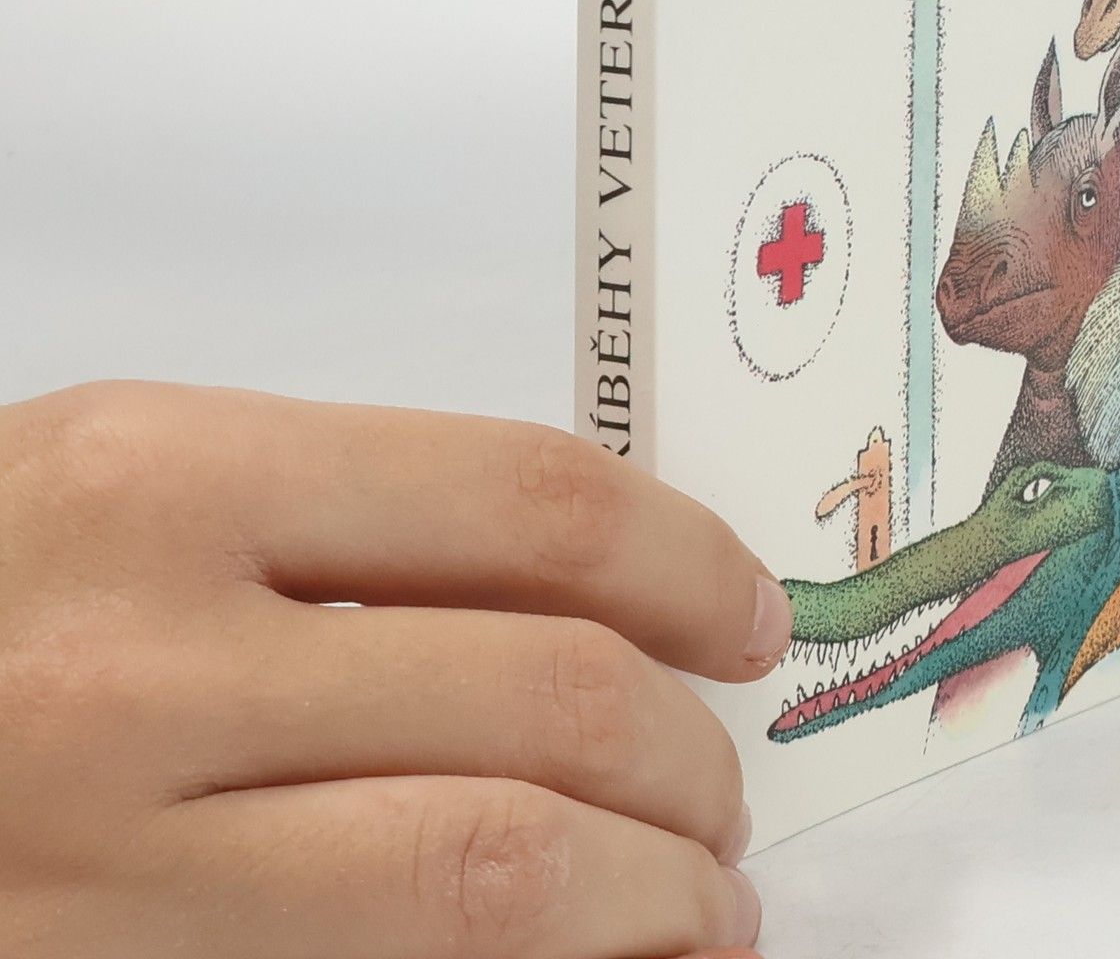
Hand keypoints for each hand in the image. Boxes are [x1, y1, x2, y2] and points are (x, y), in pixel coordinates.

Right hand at [0, 382, 792, 958]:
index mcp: (158, 482)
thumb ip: (339, 521)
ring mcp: (108, 862)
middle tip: (726, 785)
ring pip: (490, 877)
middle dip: (689, 758)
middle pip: (545, 699)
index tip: (744, 617)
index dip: (683, 561)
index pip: (528, 503)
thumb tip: (595, 583)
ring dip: (649, 898)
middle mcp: (135, 667)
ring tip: (699, 904)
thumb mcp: (121, 491)